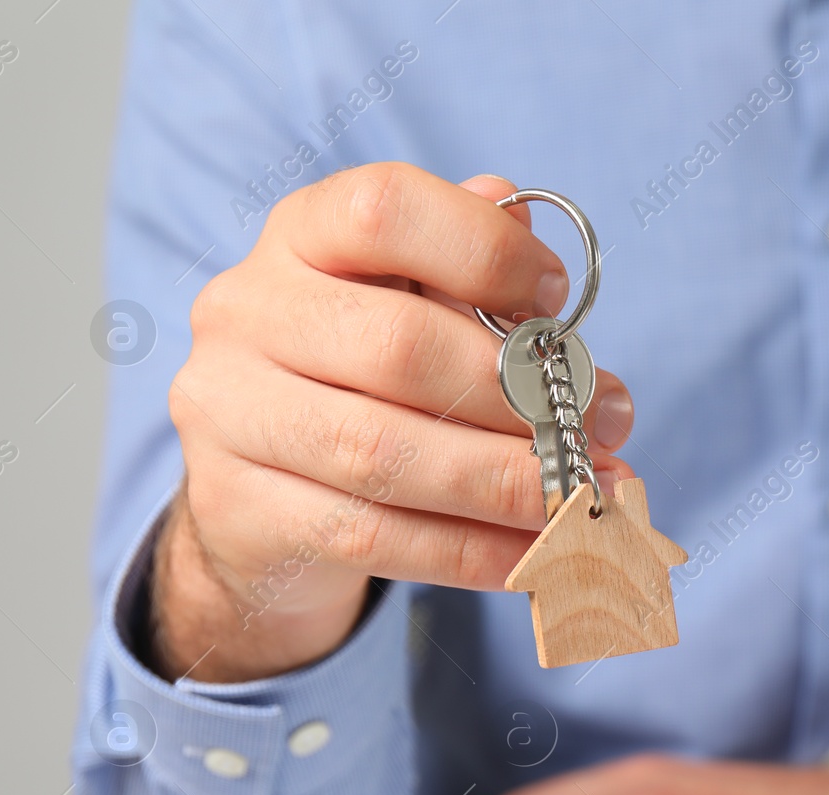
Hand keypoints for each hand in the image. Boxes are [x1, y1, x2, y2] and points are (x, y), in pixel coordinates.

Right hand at [152, 165, 635, 681]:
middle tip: (597, 429)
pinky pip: (378, 536)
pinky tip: (538, 552)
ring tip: (582, 496)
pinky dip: (474, 551)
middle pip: (398, 345)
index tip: (556, 295)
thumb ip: (476, 279)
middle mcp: (248, 311)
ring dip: (506, 482)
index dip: (484, 249)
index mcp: (300, 235)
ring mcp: (232, 413)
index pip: (384, 209)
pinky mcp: (244, 509)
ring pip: (385, 454)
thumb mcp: (411, 306)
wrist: (257, 499)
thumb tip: (553, 285)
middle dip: (518, 396)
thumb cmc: (362, 380)